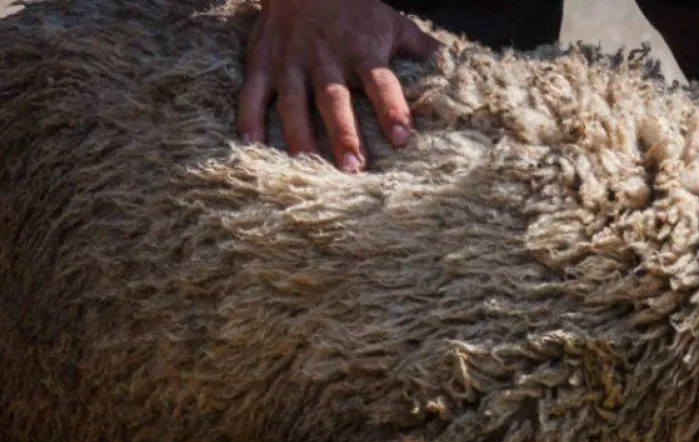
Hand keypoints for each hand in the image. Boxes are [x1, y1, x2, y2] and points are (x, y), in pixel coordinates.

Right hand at [239, 0, 437, 171]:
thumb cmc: (352, 7)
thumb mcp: (388, 21)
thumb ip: (417, 44)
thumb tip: (449, 60)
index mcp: (361, 52)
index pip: (381, 83)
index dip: (391, 109)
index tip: (402, 138)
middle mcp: (325, 59)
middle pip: (334, 100)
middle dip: (343, 134)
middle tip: (353, 168)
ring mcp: (290, 62)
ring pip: (293, 103)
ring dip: (300, 136)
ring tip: (307, 167)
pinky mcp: (262, 62)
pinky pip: (253, 93)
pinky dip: (249, 118)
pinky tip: (251, 146)